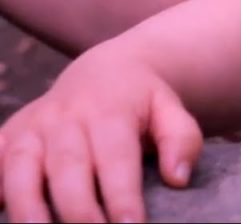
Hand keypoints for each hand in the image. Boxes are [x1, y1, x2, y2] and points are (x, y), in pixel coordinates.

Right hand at [0, 50, 201, 222]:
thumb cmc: (142, 102)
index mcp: (109, 112)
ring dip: (26, 206)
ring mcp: (33, 126)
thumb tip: (178, 178)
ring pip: (20, 167)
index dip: (121, 197)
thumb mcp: (172, 110)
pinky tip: (1, 210)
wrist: (106, 71)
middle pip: (67, 168)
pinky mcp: (10, 134)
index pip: (115, 159)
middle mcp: (65, 117)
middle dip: (77, 210)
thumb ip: (182, 139)